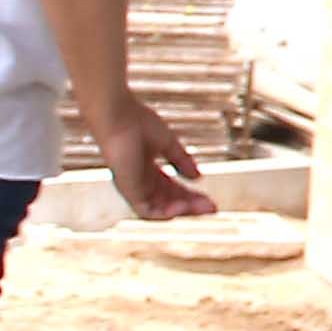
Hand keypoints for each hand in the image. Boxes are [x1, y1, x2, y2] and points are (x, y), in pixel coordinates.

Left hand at [89, 96, 215, 220]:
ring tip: (203, 209)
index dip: (192, 196)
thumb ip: (182, 161)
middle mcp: (139, 182)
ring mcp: (132, 187)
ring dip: (182, 211)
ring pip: (160, 209)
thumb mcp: (168, 144)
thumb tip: (198, 177)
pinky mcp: (127, 190)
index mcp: (146, 170)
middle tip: (213, 208)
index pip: (172, 190)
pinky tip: (182, 208)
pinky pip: (146, 211)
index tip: (211, 200)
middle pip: (169, 201)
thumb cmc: (136, 123)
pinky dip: (165, 213)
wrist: (118, 116)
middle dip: (192, 206)